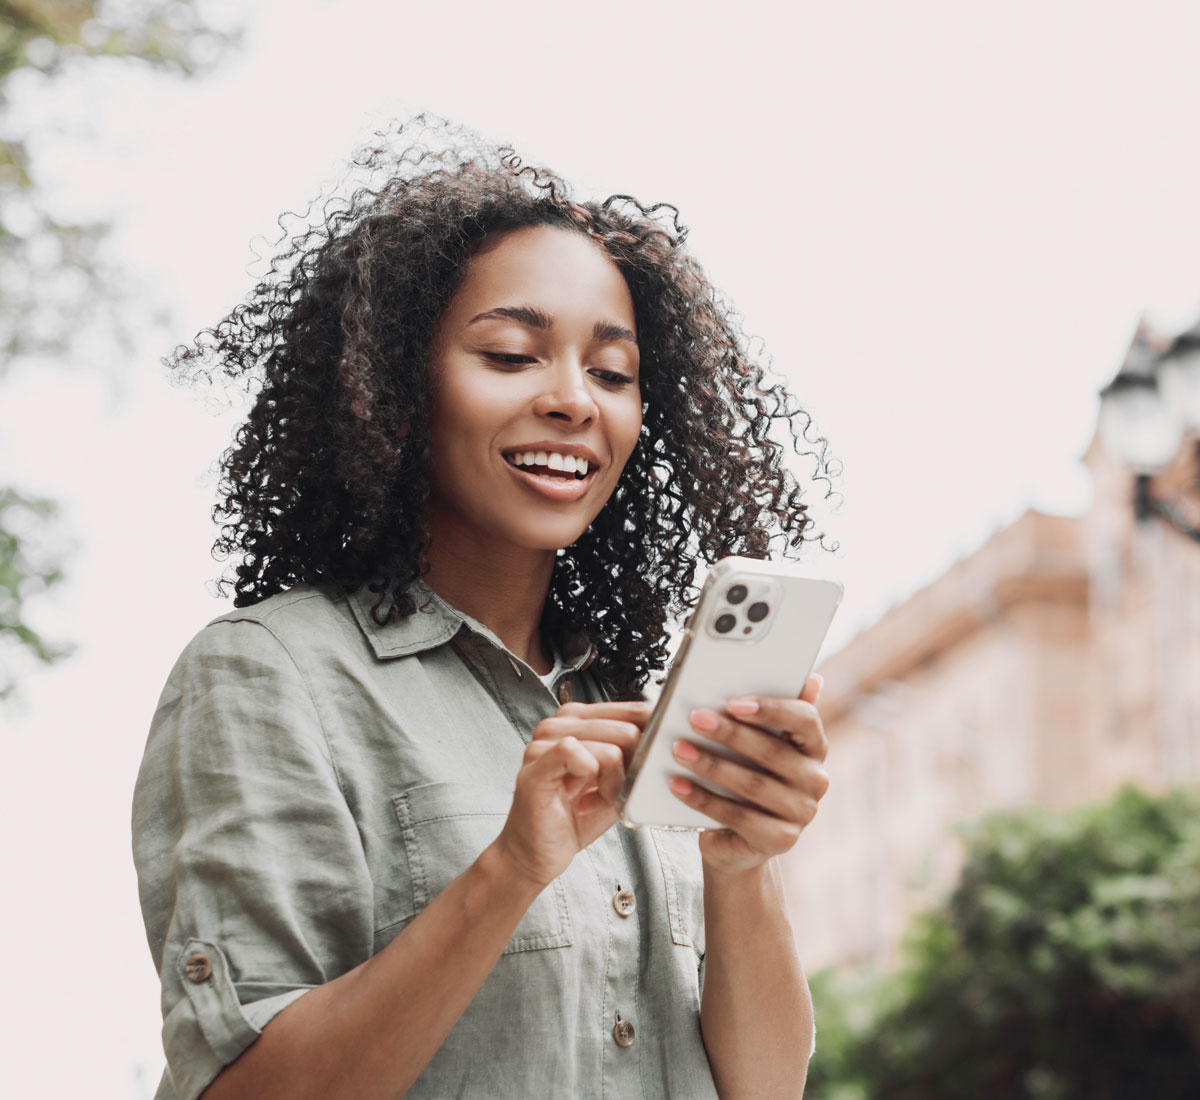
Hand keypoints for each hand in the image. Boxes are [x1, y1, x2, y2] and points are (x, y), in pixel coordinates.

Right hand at [493, 701, 650, 889]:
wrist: (537, 852)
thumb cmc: (575, 817)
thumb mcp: (618, 781)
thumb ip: (636, 756)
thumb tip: (664, 738)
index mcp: (579, 720)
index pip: (632, 709)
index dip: (652, 737)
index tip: (652, 761)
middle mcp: (559, 724)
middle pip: (625, 728)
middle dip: (632, 768)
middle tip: (615, 792)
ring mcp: (543, 743)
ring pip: (609, 748)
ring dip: (614, 783)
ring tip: (597, 799)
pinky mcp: (536, 767)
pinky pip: (577, 755)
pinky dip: (593, 783)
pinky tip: (583, 799)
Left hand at [668, 674, 829, 875]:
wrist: (736, 838)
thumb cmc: (746, 776)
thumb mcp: (757, 742)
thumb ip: (773, 711)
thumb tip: (812, 678)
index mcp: (814, 747)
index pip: (805, 720)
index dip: (770, 709)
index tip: (732, 702)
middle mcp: (816, 780)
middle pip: (773, 752)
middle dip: (730, 733)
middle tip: (694, 718)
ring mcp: (801, 813)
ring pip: (753, 784)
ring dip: (711, 765)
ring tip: (679, 749)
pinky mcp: (780, 840)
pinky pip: (738, 816)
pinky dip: (703, 799)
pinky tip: (678, 785)